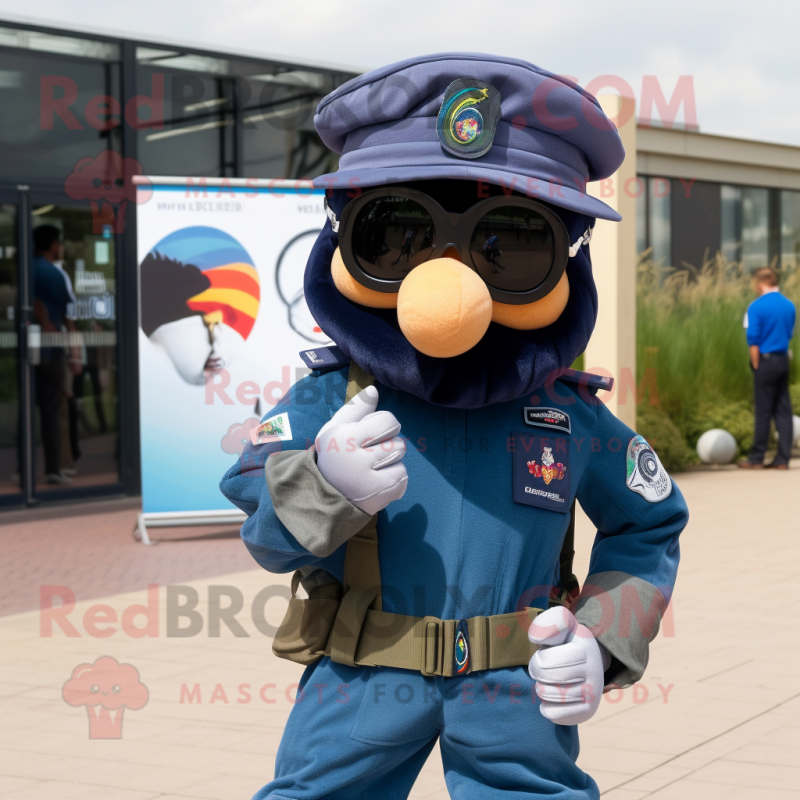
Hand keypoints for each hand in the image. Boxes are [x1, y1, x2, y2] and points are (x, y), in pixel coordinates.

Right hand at [315, 386, 407, 515]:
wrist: (323, 496)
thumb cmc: (333, 457)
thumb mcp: (336, 429)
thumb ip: (356, 408)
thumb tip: (374, 389)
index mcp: (344, 438)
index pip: (388, 421)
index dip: (386, 426)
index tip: (373, 435)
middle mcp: (355, 459)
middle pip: (398, 443)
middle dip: (390, 447)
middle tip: (370, 455)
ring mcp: (367, 481)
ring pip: (401, 462)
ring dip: (391, 464)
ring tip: (372, 470)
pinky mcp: (377, 497)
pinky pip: (402, 479)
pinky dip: (394, 481)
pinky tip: (377, 483)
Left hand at [527, 606, 610, 725]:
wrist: (585, 662)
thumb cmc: (564, 641)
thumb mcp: (560, 625)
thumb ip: (548, 623)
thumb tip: (537, 639)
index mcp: (585, 646)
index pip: (546, 660)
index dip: (538, 659)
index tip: (544, 654)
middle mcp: (594, 670)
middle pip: (546, 677)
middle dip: (537, 672)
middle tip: (542, 669)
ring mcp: (593, 693)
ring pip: (549, 696)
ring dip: (541, 688)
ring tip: (548, 681)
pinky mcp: (587, 711)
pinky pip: (554, 715)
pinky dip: (546, 708)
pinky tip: (552, 699)